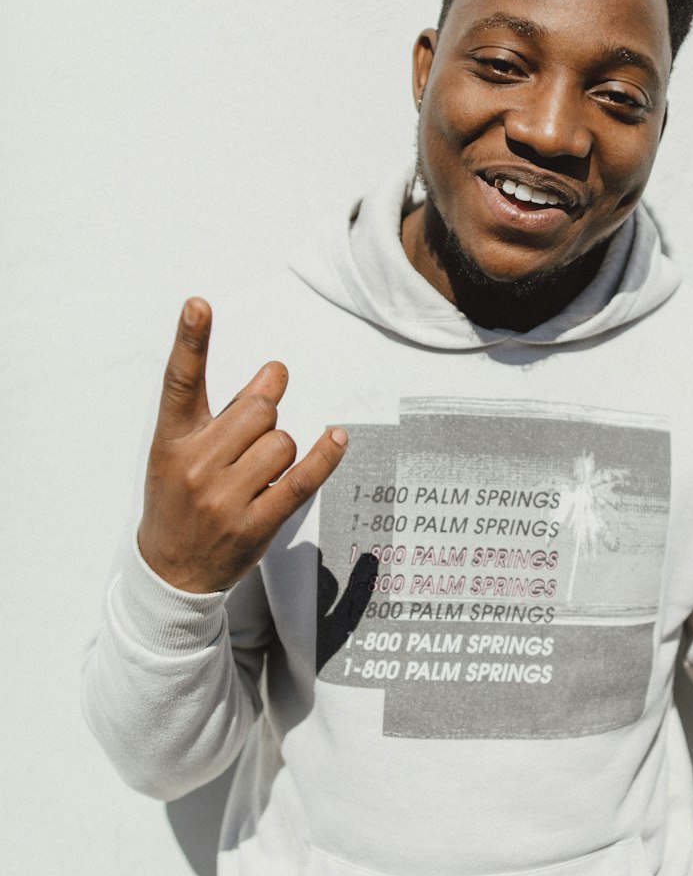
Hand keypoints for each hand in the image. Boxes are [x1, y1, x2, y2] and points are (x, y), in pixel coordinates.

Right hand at [137, 298, 347, 592]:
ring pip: (282, 442)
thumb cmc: (180, 499)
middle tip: (250, 437)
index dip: (191, 341)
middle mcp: (195, 466)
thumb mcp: (185, 452)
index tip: (199, 305)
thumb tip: (276, 371)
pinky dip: (325, 456)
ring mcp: (224, 499)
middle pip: (258, 411)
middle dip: (266, 415)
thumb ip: (228, 410)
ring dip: (281, 449)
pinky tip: (337, 438)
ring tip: (256, 473)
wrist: (171, 570)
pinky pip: (302, 479)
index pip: (180, 382)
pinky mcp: (255, 524)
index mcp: (172, 441)